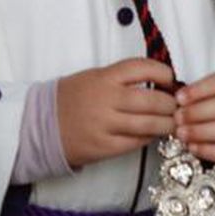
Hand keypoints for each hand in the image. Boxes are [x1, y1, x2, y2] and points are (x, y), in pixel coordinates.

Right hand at [56, 58, 176, 168]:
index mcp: (104, 77)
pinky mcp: (103, 147)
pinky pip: (136, 142)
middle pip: (153, 100)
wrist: (39, 125)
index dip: (164, 73)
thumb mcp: (95, 77)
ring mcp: (104, 125)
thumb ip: (124, 78)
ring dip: (166, 124)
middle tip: (176, 106)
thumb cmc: (71, 98)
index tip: (170, 80)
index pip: (144, 68)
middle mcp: (106, 99)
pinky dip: (148, 138)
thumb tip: (161, 82)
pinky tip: (150, 134)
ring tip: (170, 122)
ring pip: (149, 124)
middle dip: (171, 104)